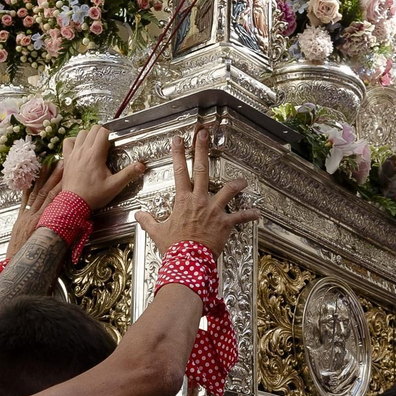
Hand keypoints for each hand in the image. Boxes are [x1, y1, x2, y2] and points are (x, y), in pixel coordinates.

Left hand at [6, 164, 64, 257]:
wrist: (18, 266)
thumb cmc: (38, 261)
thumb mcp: (55, 249)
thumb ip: (64, 237)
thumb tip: (76, 227)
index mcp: (45, 223)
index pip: (55, 200)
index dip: (63, 187)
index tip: (70, 175)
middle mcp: (35, 216)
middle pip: (46, 192)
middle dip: (55, 177)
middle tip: (62, 163)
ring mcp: (26, 216)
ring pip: (35, 193)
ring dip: (42, 178)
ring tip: (48, 165)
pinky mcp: (19, 219)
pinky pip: (24, 200)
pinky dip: (27, 188)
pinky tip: (30, 178)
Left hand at [59, 125, 146, 210]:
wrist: (74, 203)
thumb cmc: (93, 195)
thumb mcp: (114, 186)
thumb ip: (128, 174)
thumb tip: (141, 166)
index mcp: (95, 155)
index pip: (103, 132)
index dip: (110, 134)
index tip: (113, 142)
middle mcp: (83, 151)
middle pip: (93, 130)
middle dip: (102, 133)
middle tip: (107, 144)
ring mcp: (74, 154)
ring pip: (81, 133)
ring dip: (89, 136)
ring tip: (95, 145)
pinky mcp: (67, 159)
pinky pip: (68, 142)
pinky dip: (74, 141)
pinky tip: (80, 147)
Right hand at [136, 127, 260, 256]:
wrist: (188, 261)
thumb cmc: (174, 247)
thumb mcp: (157, 232)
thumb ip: (148, 221)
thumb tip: (139, 215)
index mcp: (183, 201)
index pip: (179, 172)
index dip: (178, 154)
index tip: (178, 139)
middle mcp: (199, 201)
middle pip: (202, 170)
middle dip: (203, 150)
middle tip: (205, 134)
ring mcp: (214, 211)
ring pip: (228, 190)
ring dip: (236, 184)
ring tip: (243, 180)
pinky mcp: (225, 223)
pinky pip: (240, 217)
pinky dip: (249, 215)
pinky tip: (256, 213)